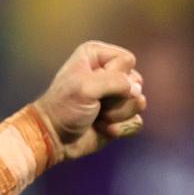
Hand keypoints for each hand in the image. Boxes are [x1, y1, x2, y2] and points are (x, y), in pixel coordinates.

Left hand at [33, 41, 146, 161]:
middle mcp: (109, 72)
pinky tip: (102, 128)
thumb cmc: (65, 107)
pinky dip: (120, 128)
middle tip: (96, 104)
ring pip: (138, 103)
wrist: (55, 138)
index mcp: (97, 56)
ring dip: (117, 115)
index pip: (127, 60)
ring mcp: (116, 96)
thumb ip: (116, 82)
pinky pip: (136, 121)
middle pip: (136, 82)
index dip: (116, 75)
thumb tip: (137, 92)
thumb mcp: (86, 86)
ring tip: (98, 117)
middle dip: (118, 98)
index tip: (95, 85)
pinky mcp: (120, 117)